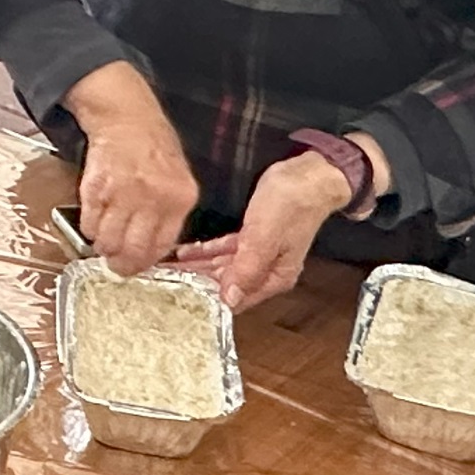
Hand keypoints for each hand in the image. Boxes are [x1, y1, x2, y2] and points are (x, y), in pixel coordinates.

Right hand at [63, 62, 199, 273]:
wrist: (127, 118)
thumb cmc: (155, 149)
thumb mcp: (180, 180)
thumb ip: (171, 215)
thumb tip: (153, 251)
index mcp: (179, 198)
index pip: (162, 246)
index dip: (146, 262)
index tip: (138, 266)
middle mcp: (152, 197)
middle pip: (133, 249)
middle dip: (122, 265)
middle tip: (117, 266)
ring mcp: (121, 193)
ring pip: (107, 241)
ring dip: (103, 248)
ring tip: (105, 243)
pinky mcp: (95, 188)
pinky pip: (89, 224)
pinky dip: (90, 229)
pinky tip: (96, 222)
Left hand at [173, 151, 345, 310]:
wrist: (309, 174)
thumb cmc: (292, 204)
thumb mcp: (264, 238)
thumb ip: (246, 269)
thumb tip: (230, 299)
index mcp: (276, 276)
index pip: (236, 298)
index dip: (208, 299)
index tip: (180, 296)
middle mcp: (268, 269)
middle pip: (226, 282)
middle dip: (196, 282)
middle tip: (165, 279)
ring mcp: (260, 251)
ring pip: (223, 265)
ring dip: (197, 265)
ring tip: (169, 266)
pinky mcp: (254, 234)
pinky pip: (226, 248)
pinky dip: (207, 250)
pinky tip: (187, 251)